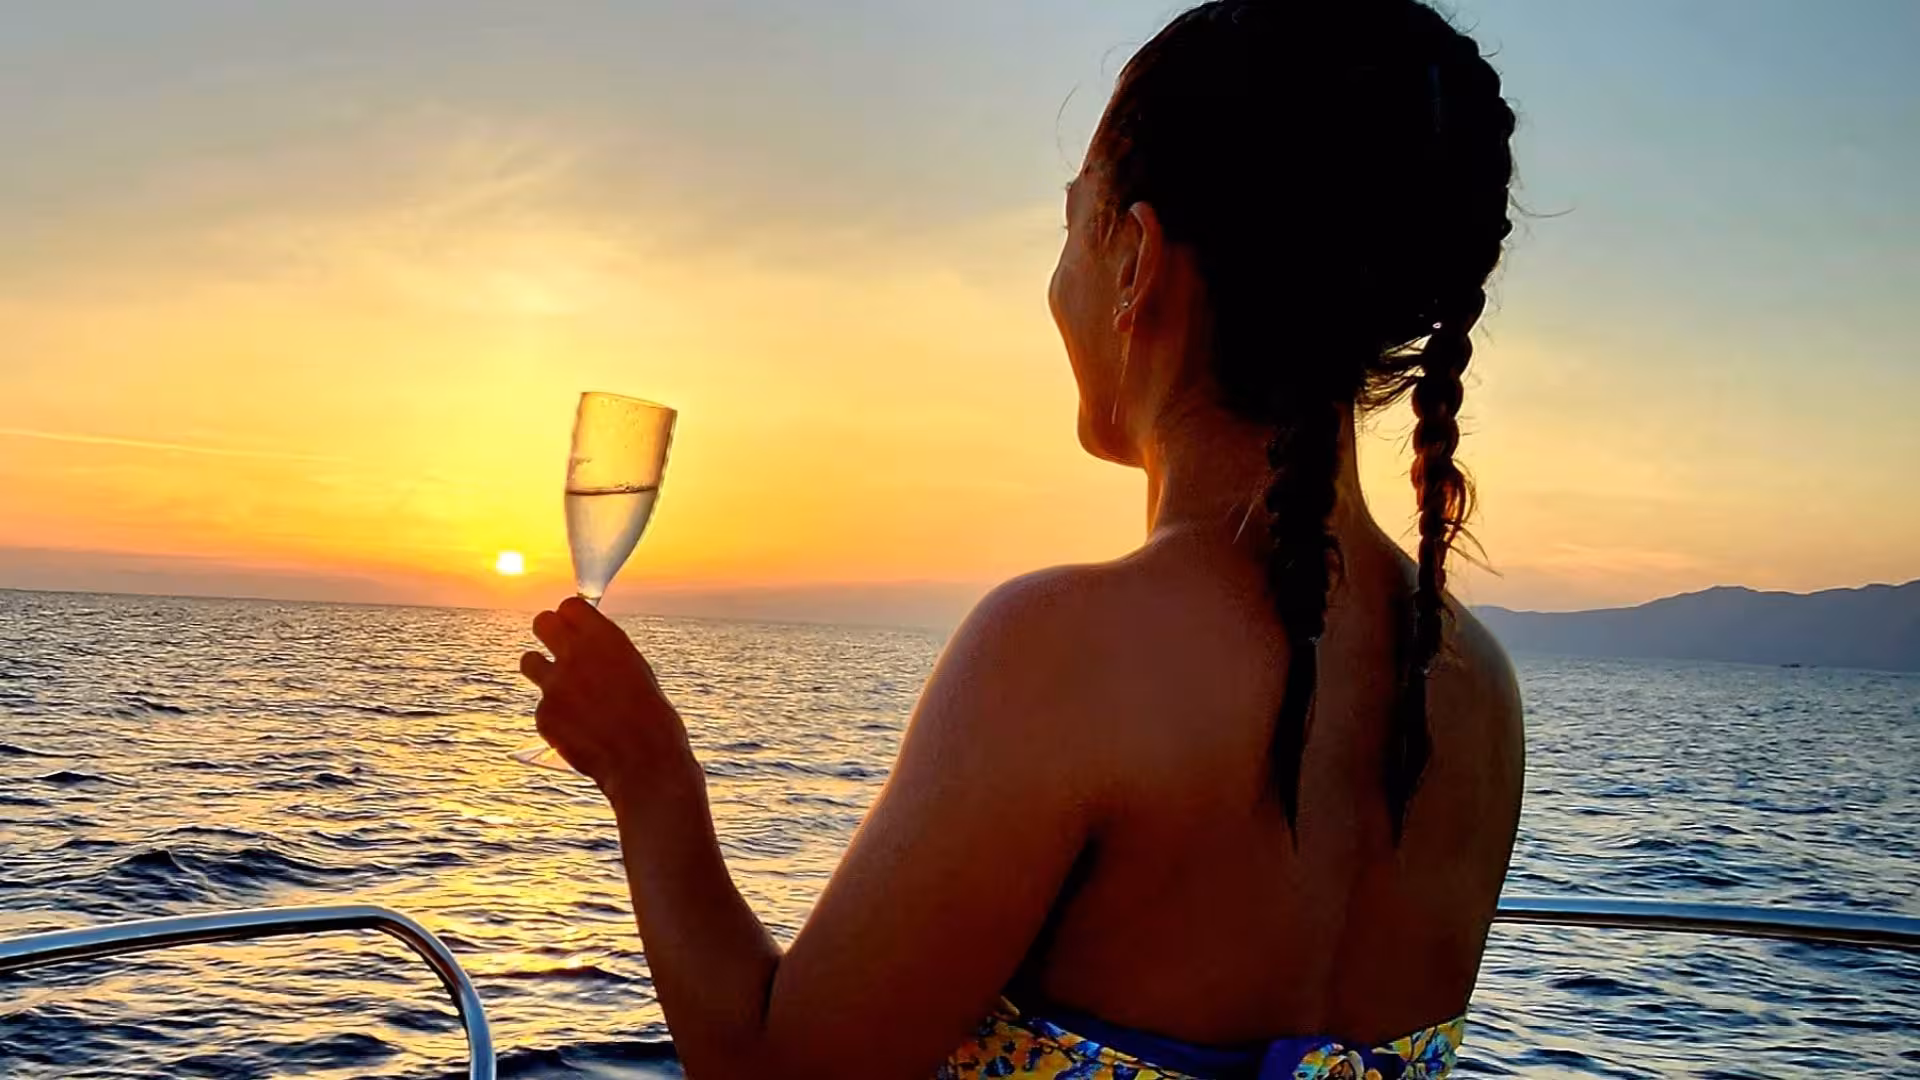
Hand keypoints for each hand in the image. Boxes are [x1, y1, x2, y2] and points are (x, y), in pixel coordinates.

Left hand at [519, 597, 699, 806]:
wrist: (643, 764)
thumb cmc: (652, 720)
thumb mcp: (637, 673)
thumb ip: (608, 655)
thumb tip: (592, 649)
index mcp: (605, 640)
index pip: (570, 606)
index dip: (572, 618)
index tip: (575, 628)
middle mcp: (575, 655)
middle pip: (542, 622)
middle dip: (549, 632)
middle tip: (559, 649)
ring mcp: (554, 686)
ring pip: (528, 661)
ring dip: (542, 670)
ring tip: (563, 690)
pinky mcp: (543, 715)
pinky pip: (541, 707)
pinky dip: (555, 715)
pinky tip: (577, 729)